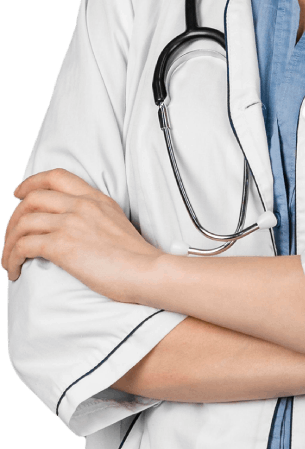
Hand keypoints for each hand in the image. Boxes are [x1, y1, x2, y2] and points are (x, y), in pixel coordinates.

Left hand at [1, 168, 161, 300]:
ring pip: (22, 223)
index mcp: (95, 198)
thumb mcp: (117, 223)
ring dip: (8, 243)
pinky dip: (12, 258)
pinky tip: (14, 270)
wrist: (147, 271)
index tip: (19, 194)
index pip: (56, 177)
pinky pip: (23, 246)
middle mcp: (81, 205)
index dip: (31, 182)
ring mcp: (70, 223)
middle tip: (10, 236)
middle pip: (32, 199)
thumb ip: (95, 217)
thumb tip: (74, 228)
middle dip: (13, 219)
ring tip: (8, 260)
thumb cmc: (137, 257)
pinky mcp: (62, 245)